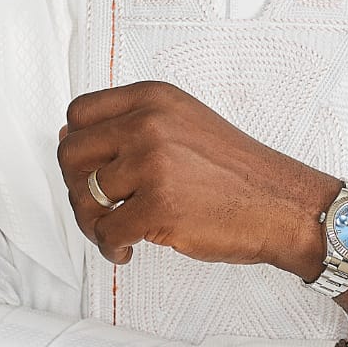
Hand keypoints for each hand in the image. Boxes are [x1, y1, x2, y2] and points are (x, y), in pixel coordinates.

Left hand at [57, 81, 337, 273]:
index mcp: (154, 98)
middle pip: (70, 154)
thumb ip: (132, 122)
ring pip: (84, 197)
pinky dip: (112, 248)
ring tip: (117, 229)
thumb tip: (68, 134)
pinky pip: (106, 232)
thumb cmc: (235, 169)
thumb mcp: (182, 122)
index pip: (80, 112)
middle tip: (97, 206)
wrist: (279, 202)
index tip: (85, 165)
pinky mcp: (159, 206)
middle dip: (76, 187)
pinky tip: (130, 248)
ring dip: (94, 223)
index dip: (74, 143)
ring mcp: (153, 163)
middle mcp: (149, 123)